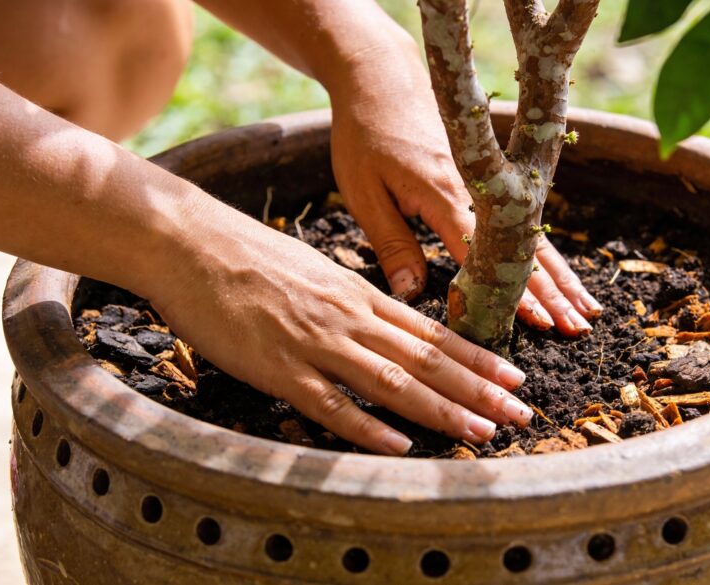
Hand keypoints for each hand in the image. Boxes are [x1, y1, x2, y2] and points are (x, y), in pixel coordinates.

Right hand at [151, 204, 532, 454]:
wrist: (189, 242)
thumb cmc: (249, 257)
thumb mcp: (315, 272)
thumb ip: (351, 302)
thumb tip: (384, 326)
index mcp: (358, 294)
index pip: (432, 330)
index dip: (477, 358)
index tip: (513, 377)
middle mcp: (349, 317)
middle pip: (427, 358)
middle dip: (478, 390)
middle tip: (520, 415)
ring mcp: (316, 342)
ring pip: (392, 381)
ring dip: (441, 410)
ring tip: (481, 432)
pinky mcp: (278, 367)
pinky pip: (331, 403)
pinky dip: (368, 427)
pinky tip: (399, 446)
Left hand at [327, 37, 602, 336]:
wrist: (382, 75)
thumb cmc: (366, 134)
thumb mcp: (364, 193)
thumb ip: (392, 244)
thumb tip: (414, 295)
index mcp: (446, 195)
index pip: (487, 255)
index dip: (514, 293)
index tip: (540, 323)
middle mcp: (479, 190)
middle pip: (525, 249)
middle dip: (553, 292)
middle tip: (578, 328)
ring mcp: (490, 182)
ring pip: (535, 237)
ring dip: (561, 277)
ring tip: (586, 311)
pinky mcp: (491, 178)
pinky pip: (527, 221)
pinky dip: (548, 253)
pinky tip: (563, 276)